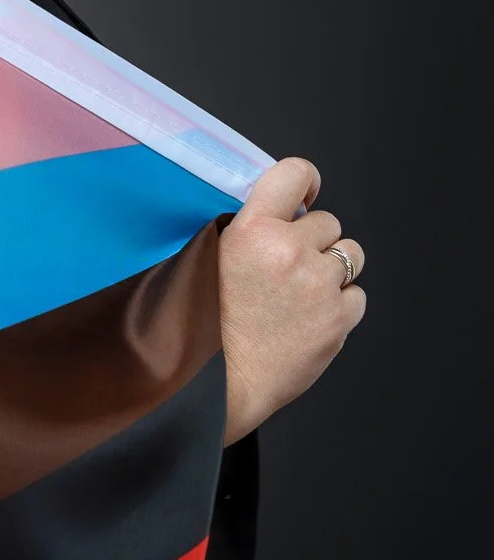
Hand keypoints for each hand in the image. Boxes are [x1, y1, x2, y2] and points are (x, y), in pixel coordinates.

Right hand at [218, 156, 366, 444]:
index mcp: (252, 230)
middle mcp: (290, 251)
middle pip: (328, 222)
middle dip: (312, 241)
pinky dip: (340, 306)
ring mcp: (319, 286)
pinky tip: (309, 320)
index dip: (304, 183)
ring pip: (351, 255)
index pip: (295, 173)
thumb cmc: (202, 331)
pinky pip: (357, 296)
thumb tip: (274, 216)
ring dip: (332, 270)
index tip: (305, 197)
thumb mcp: (204, 261)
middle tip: (285, 270)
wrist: (216, 387)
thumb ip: (242, 232)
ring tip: (301, 295)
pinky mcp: (339, 319)